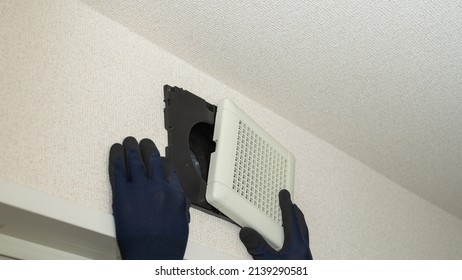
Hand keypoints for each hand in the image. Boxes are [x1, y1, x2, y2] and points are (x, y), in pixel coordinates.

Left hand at [109, 137, 189, 258]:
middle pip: (152, 160)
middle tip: (142, 143)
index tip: (158, 156)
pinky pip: (118, 173)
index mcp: (174, 193)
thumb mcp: (181, 221)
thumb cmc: (167, 244)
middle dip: (147, 148)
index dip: (162, 160)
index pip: (168, 169)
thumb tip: (176, 197)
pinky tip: (115, 153)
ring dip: (131, 149)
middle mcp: (158, 188)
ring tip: (128, 141)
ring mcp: (140, 190)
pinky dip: (116, 161)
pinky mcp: (122, 197)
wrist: (153, 256)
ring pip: (135, 162)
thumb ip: (178, 205)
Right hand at [239, 189, 312, 259]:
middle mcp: (303, 249)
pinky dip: (295, 239)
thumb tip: (246, 232)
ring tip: (289, 221)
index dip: (286, 204)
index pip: (291, 218)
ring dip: (296, 226)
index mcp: (296, 244)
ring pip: (302, 235)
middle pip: (300, 225)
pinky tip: (287, 244)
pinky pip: (301, 246)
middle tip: (290, 204)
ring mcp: (304, 257)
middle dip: (294, 213)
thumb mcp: (268, 261)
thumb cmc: (288, 277)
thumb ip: (257, 246)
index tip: (284, 194)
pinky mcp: (302, 264)